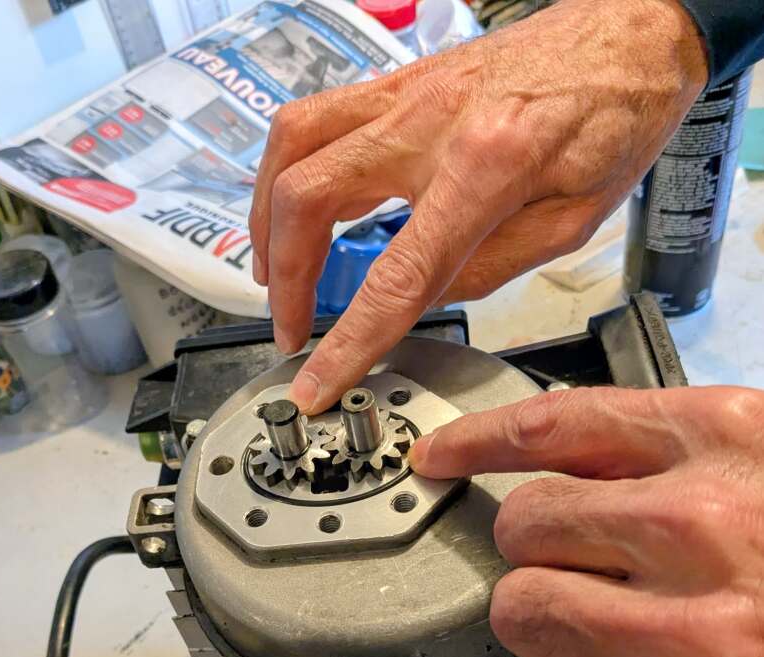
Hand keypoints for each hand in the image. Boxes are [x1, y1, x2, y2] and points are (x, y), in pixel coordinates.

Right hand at [249, 0, 706, 413]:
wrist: (628, 34)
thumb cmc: (615, 120)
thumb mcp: (569, 223)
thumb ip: (486, 268)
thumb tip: (420, 300)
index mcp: (486, 166)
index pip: (394, 276)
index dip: (347, 342)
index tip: (316, 383)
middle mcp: (427, 121)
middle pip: (307, 196)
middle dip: (282, 279)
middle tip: (290, 328)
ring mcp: (403, 92)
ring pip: (289, 146)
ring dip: (266, 220)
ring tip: (274, 274)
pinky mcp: (396, 82)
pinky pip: (310, 121)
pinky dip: (286, 174)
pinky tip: (296, 211)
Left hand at [409, 386, 763, 656]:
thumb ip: (690, 463)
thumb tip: (573, 468)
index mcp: (735, 447)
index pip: (561, 424)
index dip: (481, 441)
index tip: (443, 458)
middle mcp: (708, 530)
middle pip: (524, 527)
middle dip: (535, 555)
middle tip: (572, 578)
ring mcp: (700, 641)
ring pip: (525, 616)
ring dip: (550, 632)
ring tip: (610, 645)